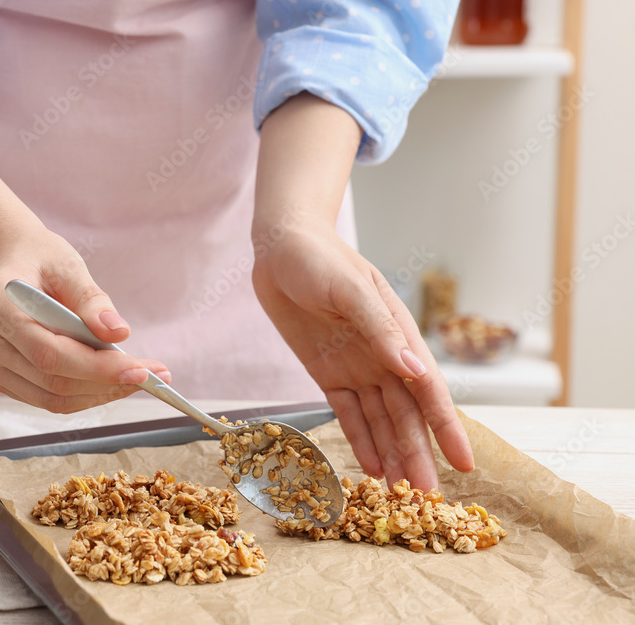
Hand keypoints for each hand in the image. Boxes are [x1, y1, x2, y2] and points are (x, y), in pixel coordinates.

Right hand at [0, 226, 170, 412]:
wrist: (3, 258)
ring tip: (134, 379)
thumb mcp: (67, 264)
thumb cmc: (37, 257)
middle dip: (107, 383)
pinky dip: (79, 394)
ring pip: (49, 397)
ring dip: (97, 394)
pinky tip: (105, 380)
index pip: (50, 353)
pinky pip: (42, 397)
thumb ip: (92, 300)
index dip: (97, 369)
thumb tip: (118, 334)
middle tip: (150, 375)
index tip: (141, 370)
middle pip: (52, 380)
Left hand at [253, 219, 472, 489]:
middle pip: (406, 416)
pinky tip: (371, 467)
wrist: (280, 247)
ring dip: (391, 455)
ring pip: (379, 421)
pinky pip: (347, 413)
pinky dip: (359, 440)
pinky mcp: (328, 372)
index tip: (465, 463)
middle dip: (418, 455)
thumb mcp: (350, 288)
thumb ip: (380, 330)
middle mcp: (383, 357)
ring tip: (400, 493)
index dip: (447, 428)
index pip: (429, 390)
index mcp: (399, 334)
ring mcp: (356, 367)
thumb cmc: (320, 258)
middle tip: (428, 498)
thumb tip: (414, 368)